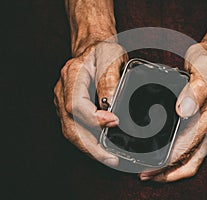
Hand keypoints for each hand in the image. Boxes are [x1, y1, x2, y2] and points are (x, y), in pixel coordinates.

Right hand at [54, 42, 127, 165]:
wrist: (93, 46)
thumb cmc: (103, 49)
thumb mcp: (111, 58)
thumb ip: (110, 81)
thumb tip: (111, 108)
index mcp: (72, 75)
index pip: (76, 105)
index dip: (93, 118)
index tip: (114, 122)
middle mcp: (63, 90)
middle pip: (70, 126)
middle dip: (90, 146)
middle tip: (111, 158)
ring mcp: (63, 100)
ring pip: (70, 131)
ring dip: (88, 148)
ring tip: (108, 158)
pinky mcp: (68, 108)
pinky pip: (74, 129)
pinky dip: (87, 142)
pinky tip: (101, 148)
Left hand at [139, 43, 206, 181]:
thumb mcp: (202, 72)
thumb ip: (194, 91)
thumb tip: (183, 111)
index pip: (188, 152)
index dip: (168, 165)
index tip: (149, 169)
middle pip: (189, 163)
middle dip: (167, 173)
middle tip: (144, 175)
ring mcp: (206, 130)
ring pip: (190, 160)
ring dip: (171, 170)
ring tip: (150, 172)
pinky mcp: (200, 127)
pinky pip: (190, 150)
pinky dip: (176, 159)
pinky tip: (162, 155)